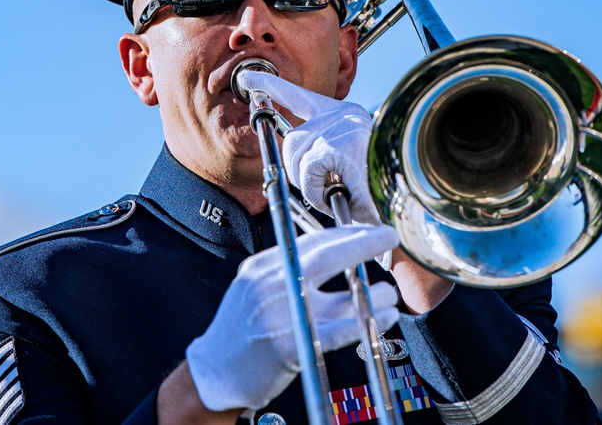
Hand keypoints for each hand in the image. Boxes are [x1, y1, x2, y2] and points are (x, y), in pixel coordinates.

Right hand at [185, 226, 399, 410]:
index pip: (310, 241)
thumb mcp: (254, 288)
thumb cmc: (239, 331)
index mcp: (263, 267)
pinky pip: (337, 332)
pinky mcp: (289, 346)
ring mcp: (279, 314)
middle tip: (388, 236)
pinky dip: (365, 322)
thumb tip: (334, 256)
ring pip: (337, 296)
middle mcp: (270, 285)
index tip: (368, 229)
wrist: (213, 372)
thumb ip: (287, 272)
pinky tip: (384, 315)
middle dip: (363, 242)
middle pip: (326, 256)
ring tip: (388, 293)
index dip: (344, 233)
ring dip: (371, 293)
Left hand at [238, 70, 377, 224]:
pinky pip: (307, 171)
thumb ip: (325, 155)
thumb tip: (303, 165)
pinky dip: (317, 190)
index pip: (300, 96)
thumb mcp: (351, 160)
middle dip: (297, 168)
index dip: (273, 88)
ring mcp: (338, 128)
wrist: (411, 186)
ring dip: (310, 183)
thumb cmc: (382, 183)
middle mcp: (341, 115)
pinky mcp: (337, 146)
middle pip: (292, 138)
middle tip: (320, 185)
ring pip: (296, 155)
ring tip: (339, 190)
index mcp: (344, 115)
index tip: (250, 79)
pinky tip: (341, 193)